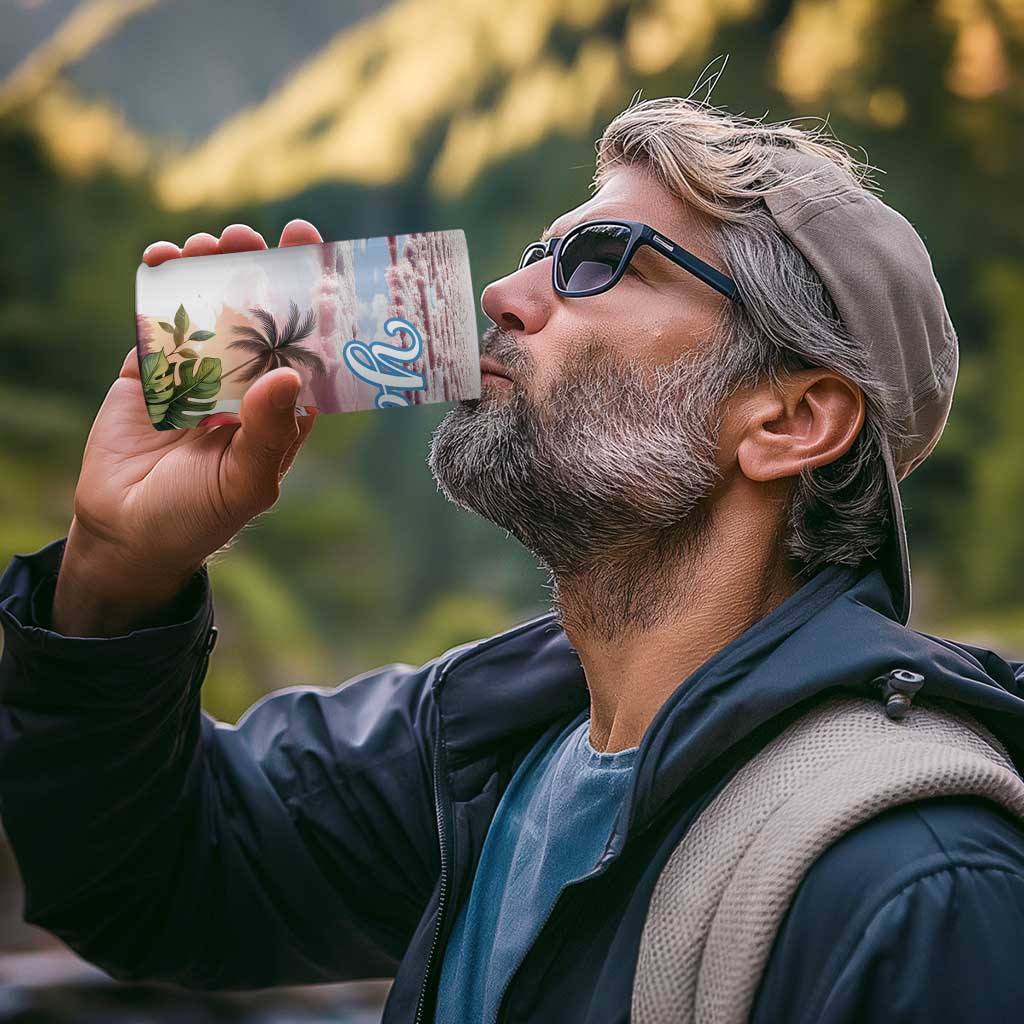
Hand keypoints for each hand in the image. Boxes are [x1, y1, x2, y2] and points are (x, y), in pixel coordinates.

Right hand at [52, 220, 324, 635]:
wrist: (128, 534)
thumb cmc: (201, 516)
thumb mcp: (246, 482)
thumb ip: (268, 432)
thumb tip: (287, 374)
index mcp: (280, 405)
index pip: (303, 342)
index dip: (310, 297)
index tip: (312, 250)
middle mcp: (244, 381)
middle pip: (257, 312)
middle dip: (256, 269)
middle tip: (250, 238)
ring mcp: (197, 371)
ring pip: (208, 307)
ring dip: (209, 269)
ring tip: (208, 244)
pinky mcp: (150, 369)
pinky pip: (157, 320)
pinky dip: (158, 286)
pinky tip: (163, 258)